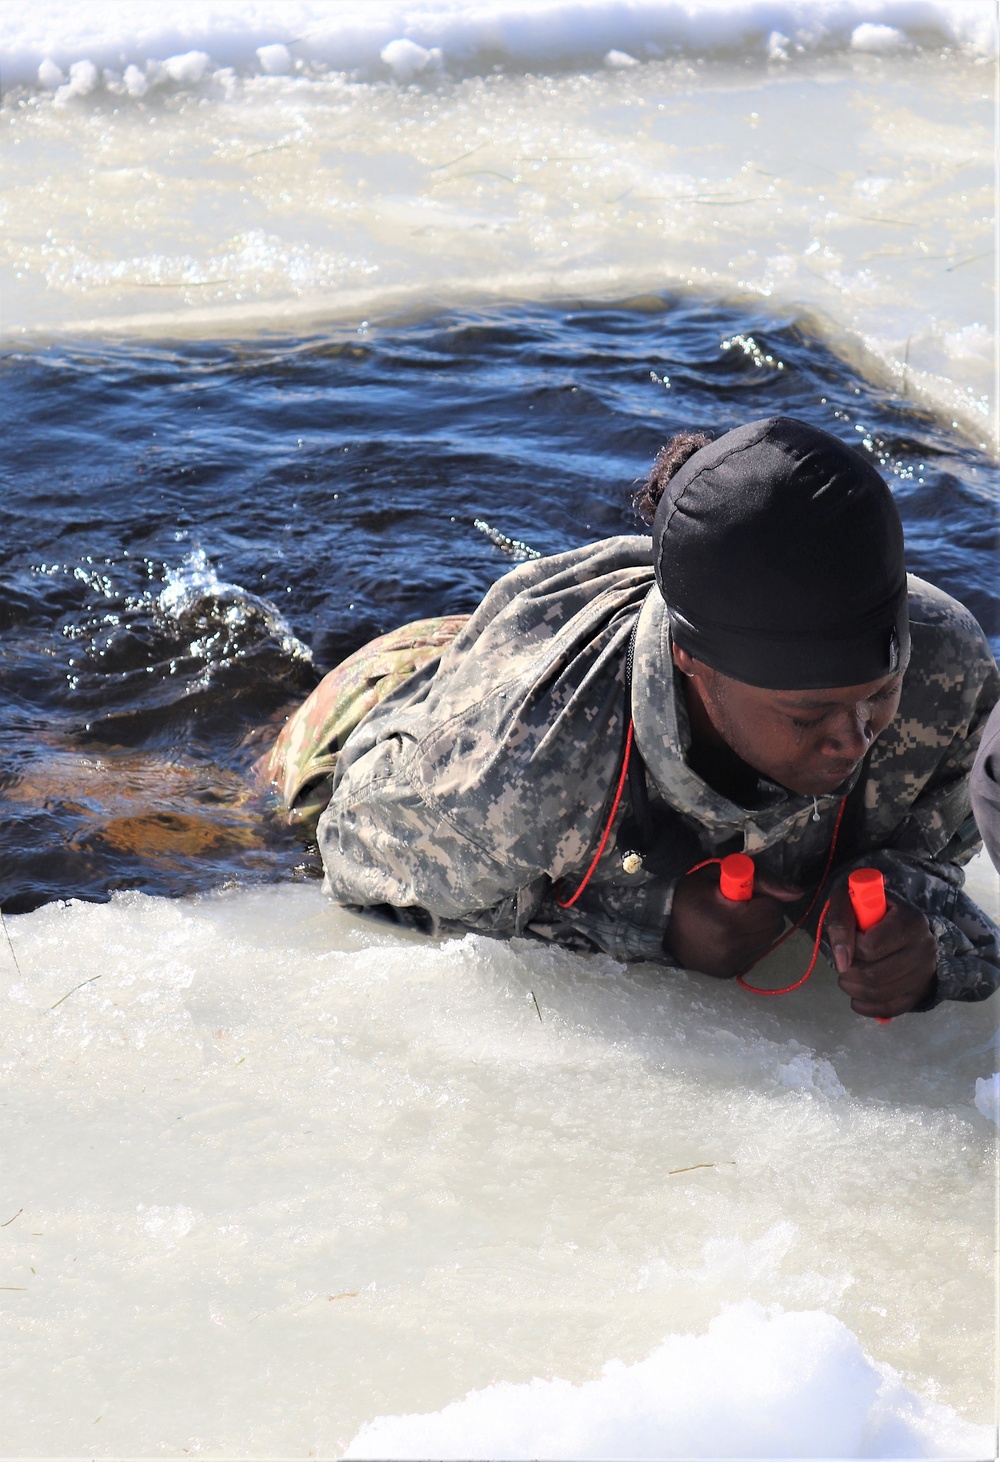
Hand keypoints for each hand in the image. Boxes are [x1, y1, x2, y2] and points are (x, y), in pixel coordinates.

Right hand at [665, 865, 802, 978]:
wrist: (659, 926)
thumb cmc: (688, 894)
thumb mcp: (718, 874)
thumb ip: (760, 879)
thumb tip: (797, 892)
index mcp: (731, 920)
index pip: (773, 909)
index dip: (763, 897)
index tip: (745, 894)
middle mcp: (734, 947)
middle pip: (774, 927)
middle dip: (764, 913)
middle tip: (741, 907)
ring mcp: (732, 963)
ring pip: (767, 941)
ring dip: (757, 929)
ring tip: (733, 921)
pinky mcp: (729, 972)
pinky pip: (755, 954)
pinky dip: (748, 943)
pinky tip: (728, 936)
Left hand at [826, 883, 936, 1016]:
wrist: (898, 922)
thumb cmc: (869, 909)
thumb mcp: (850, 901)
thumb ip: (841, 923)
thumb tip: (842, 962)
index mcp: (910, 921)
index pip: (871, 947)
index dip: (850, 947)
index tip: (851, 938)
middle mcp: (924, 948)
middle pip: (874, 975)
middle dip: (848, 972)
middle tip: (842, 964)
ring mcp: (925, 972)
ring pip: (879, 994)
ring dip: (852, 989)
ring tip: (847, 976)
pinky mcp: (919, 991)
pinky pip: (889, 1009)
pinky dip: (865, 1006)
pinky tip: (856, 996)